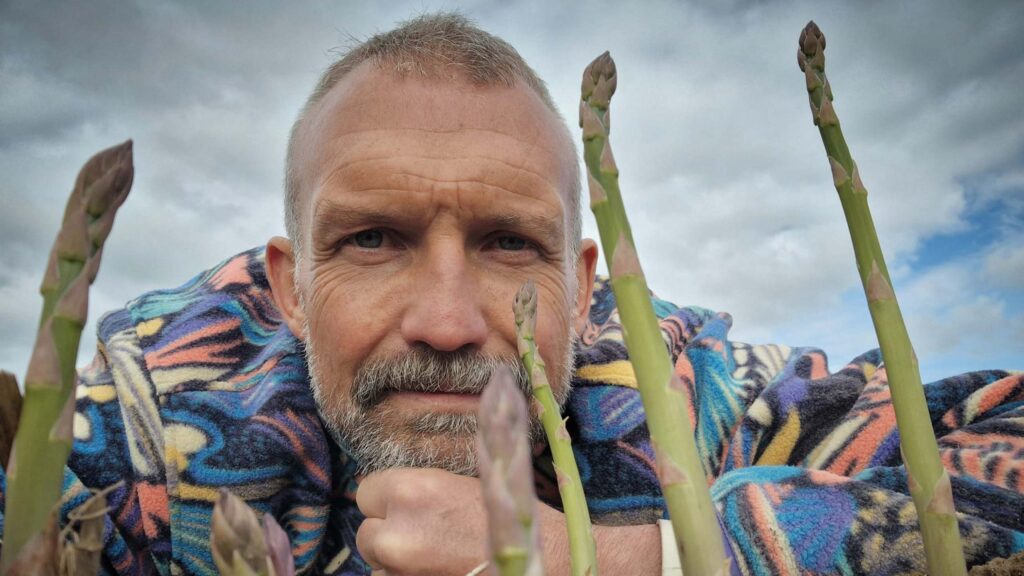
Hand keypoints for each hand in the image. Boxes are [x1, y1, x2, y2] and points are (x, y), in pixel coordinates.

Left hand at [355, 467, 659, 574]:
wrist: (548, 566)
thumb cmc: (520, 519)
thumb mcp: (488, 471)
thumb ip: (457, 453)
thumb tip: (483, 388)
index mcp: (412, 491)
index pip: (367, 490)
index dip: (392, 497)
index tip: (416, 503)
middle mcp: (396, 534)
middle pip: (367, 530)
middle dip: (391, 530)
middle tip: (428, 531)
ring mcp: (399, 572)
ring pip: (378, 562)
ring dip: (398, 560)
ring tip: (437, 552)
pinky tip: (439, 569)